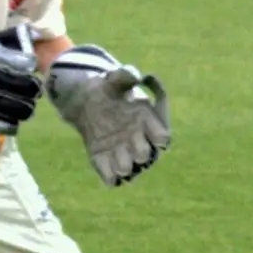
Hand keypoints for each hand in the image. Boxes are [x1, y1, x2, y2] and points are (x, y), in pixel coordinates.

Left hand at [46, 44, 172, 185]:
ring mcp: (123, 154)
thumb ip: (126, 75)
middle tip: (129, 142)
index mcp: (148, 122)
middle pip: (145, 156)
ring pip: (127, 169)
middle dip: (139, 151)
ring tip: (114, 151)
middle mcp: (140, 142)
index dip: (159, 137)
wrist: (89, 104)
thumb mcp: (116, 79)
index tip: (151, 129)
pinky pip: (110, 178)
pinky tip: (101, 160)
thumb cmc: (110, 91)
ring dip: (122, 164)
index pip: (163, 137)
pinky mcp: (106, 163)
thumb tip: (137, 75)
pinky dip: (107, 174)